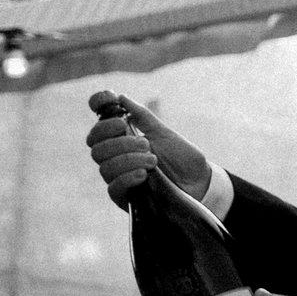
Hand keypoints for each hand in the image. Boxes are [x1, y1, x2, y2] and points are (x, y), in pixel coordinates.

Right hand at [84, 90, 212, 207]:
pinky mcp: (126, 198)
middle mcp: (116, 160)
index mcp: (121, 143)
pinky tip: (143, 174)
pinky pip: (113, 188)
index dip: (101, 126)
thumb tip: (121, 97)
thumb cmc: (181, 157)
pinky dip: (127, 177)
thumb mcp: (163, 133)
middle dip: (121, 143)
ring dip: (129, 160)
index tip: (120, 122)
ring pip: (106, 168)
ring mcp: (119, 179)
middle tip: (146, 144)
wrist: (199, 181)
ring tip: (153, 160)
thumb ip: (142, 116)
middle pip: (97, 150)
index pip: (97, 134)